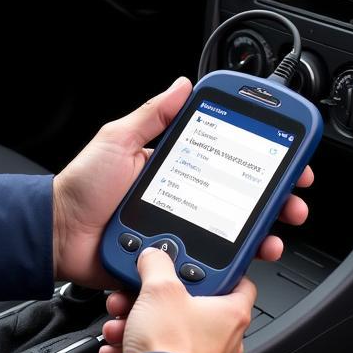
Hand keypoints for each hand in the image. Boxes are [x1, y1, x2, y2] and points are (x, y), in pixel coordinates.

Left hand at [52, 76, 314, 288]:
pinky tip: (244, 262)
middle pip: (242, 202)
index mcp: (177, 168)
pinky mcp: (173, 261)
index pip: (230, 161)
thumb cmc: (82, 188)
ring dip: (261, 236)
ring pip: (233, 236)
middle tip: (292, 203)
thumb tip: (182, 85)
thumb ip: (152, 115)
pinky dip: (230, 266)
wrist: (59, 236)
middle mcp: (186, 200)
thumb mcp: (118, 139)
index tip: (288, 161)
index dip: (262, 162)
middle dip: (275, 203)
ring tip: (273, 237)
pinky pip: (207, 266)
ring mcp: (182, 232)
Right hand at [110, 248, 256, 352]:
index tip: (198, 267)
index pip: (240, 282)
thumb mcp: (160, 289)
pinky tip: (119, 347)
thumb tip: (154, 256)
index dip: (220, 271)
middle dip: (158, 302)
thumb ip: (157, 264)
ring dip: (141, 326)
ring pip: (171, 334)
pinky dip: (138, 350)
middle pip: (192, 308)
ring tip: (121, 324)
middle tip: (140, 297)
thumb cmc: (170, 348)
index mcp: (232, 314)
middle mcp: (225, 341)